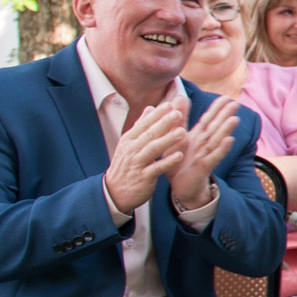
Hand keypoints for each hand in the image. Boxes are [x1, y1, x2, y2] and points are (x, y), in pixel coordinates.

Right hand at [101, 103, 188, 218]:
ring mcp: (137, 164)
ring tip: (182, 131)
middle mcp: (132, 150)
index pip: (144, 124)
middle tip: (178, 113)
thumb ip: (141, 126)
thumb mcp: (130, 144)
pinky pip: (156, 168)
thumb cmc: (126, 165)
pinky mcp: (143, 178)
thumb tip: (150, 107)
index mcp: (129, 140)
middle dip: (164, 123)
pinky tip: (179, 156)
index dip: (157, 114)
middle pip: (149, 134)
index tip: (171, 104)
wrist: (114, 192)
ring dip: (167, 140)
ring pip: (153, 149)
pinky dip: (167, 162)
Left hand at [168, 97, 239, 211]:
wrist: (180, 188)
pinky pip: (213, 157)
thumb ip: (180, 118)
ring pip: (217, 140)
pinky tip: (229, 140)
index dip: (216, 109)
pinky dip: (221, 148)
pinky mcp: (203, 167)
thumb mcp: (176, 137)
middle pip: (216, 127)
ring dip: (226, 130)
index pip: (208, 120)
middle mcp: (204, 144)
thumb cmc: (180, 161)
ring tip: (234, 119)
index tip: (226, 97)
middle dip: (225, 116)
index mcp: (197, 136)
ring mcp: (205, 155)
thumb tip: (181, 97)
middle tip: (235, 103)